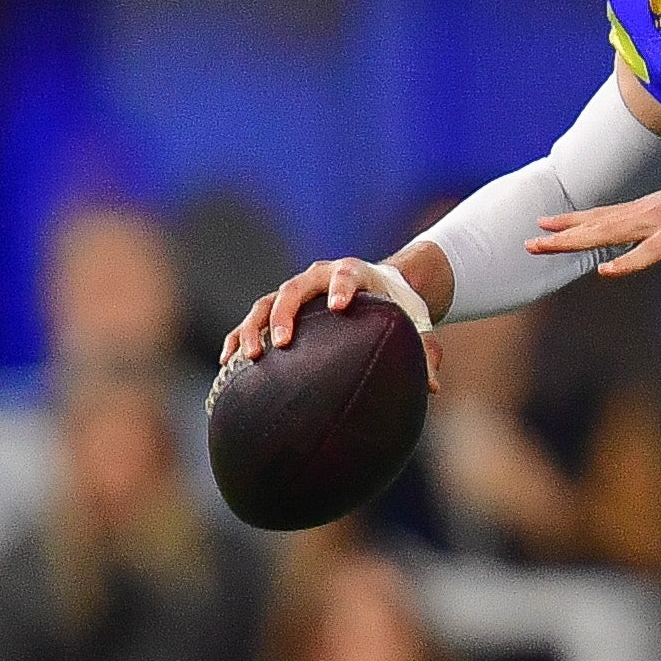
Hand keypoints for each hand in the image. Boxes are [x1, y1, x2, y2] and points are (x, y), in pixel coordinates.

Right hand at [222, 255, 444, 392]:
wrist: (378, 288)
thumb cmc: (397, 309)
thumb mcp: (414, 326)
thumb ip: (426, 352)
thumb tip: (433, 387)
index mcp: (355, 273)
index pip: (346, 274)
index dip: (343, 287)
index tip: (341, 306)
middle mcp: (318, 277)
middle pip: (294, 289)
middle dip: (285, 314)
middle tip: (282, 343)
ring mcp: (295, 292)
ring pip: (266, 304)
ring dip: (253, 328)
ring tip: (248, 357)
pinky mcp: (279, 309)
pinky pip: (253, 321)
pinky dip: (238, 338)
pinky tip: (228, 363)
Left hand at [531, 161, 660, 280]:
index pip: (612, 218)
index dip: (581, 223)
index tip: (551, 227)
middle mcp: (656, 210)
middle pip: (602, 223)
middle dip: (565, 233)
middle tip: (530, 242)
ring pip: (613, 232)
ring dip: (578, 240)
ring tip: (545, 246)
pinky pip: (652, 250)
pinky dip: (628, 262)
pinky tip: (607, 272)